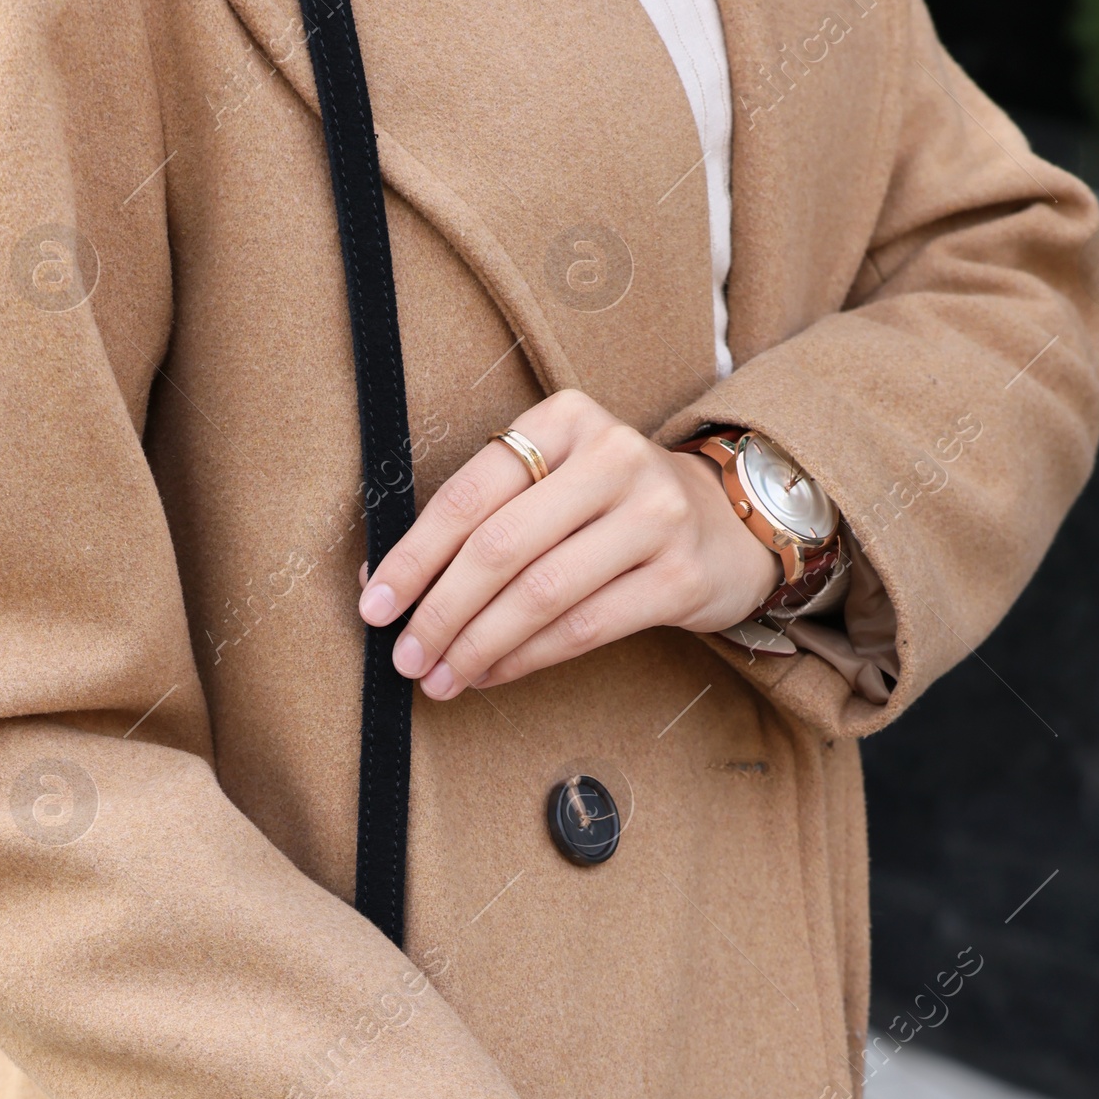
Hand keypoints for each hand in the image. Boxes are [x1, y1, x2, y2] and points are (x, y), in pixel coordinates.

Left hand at [359, 387, 779, 699]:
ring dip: (477, 646)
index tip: (375, 605)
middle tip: (406, 658)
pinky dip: (524, 659)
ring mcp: (655, 516)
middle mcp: (614, 457)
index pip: (470, 493)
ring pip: (539, 595)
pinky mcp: (679, 577)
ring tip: (441, 677)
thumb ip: (483, 515)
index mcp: (566, 420)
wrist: (724, 523)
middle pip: (500, 547)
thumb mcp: (553, 481)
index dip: (413, 556)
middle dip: (440, 612)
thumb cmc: (608, 508)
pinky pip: (582, 629)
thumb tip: (387, 582)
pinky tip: (490, 674)